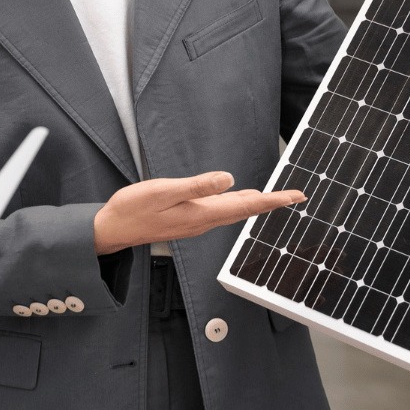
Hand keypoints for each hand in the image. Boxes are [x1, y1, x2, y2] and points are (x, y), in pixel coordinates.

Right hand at [93, 171, 305, 254]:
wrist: (112, 229)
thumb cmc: (133, 208)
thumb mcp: (163, 191)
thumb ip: (197, 186)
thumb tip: (229, 179)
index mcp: (202, 214)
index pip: (247, 207)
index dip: (274, 201)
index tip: (297, 197)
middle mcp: (203, 221)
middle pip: (245, 211)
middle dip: (271, 203)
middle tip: (296, 196)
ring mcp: (196, 222)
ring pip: (234, 212)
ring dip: (256, 205)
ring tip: (276, 198)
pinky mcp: (187, 219)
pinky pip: (222, 213)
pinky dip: (238, 205)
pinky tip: (241, 200)